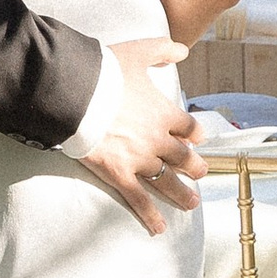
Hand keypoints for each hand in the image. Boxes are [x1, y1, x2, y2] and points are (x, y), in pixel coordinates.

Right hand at [76, 50, 207, 230]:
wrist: (76, 92)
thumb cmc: (104, 71)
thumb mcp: (137, 52)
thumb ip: (162, 50)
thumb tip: (182, 49)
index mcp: (162, 112)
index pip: (188, 127)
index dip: (194, 134)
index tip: (197, 140)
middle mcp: (156, 138)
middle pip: (183, 157)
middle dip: (193, 167)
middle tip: (200, 173)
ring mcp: (138, 159)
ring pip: (166, 181)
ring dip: (181, 194)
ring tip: (191, 203)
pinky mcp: (118, 174)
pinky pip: (138, 199)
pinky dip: (150, 215)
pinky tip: (159, 228)